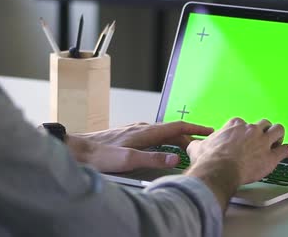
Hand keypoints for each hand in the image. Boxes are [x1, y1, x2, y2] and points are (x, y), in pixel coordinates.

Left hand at [42, 121, 213, 172]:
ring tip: (185, 148)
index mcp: (145, 132)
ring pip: (161, 132)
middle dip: (188, 136)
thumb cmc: (100, 155)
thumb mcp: (128, 160)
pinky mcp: (127, 135)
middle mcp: (141, 128)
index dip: (195, 128)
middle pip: (171, 130)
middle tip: (201, 146)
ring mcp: (133, 130)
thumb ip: (153, 159)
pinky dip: (163, 140)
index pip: (177, 126)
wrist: (77, 150)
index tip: (210, 130)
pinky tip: (160, 148)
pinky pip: (152, 135)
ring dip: (175, 138)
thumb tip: (176, 159)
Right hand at [185, 117, 287, 209]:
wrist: (219, 171)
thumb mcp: (197, 147)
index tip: (242, 139)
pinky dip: (287, 151)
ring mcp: (262, 141)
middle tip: (262, 139)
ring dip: (279, 136)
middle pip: (263, 123)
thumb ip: (198, 144)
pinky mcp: (271, 156)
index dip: (243, 132)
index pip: (242, 123)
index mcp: (234, 125)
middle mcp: (250, 130)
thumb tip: (194, 146)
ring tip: (277, 142)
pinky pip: (286, 149)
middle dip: (264, 130)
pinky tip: (287, 154)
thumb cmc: (209, 160)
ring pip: (278, 130)